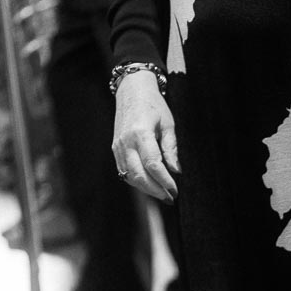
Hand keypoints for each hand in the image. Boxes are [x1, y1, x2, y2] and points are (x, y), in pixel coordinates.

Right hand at [112, 70, 179, 202]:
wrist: (132, 91)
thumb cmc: (153, 105)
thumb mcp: (168, 124)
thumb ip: (171, 149)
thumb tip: (175, 171)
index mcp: (140, 133)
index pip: (153, 165)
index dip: (165, 181)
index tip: (175, 190)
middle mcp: (126, 142)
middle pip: (139, 175)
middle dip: (156, 190)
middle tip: (170, 198)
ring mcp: (118, 147)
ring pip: (130, 177)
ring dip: (147, 189)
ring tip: (162, 194)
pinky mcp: (115, 149)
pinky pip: (125, 171)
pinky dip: (137, 181)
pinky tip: (150, 185)